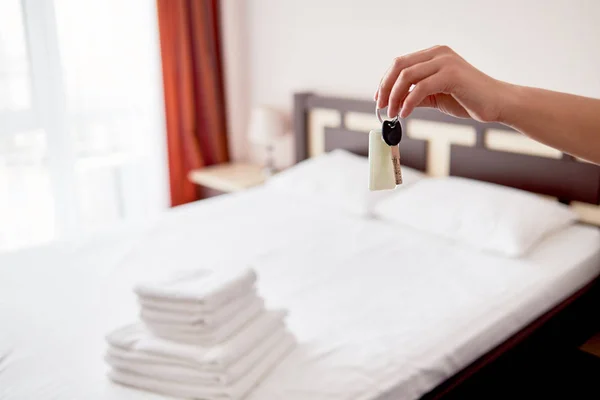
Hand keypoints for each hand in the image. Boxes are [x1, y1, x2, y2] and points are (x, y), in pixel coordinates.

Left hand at [375, 45, 508, 122]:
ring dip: (395, 97)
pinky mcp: (451, 75)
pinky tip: (405, 114)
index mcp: (434, 54)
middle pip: (399, 65)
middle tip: (382, 106)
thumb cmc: (468, 100)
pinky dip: (408, 102)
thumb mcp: (436, 96)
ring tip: (392, 114)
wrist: (497, 104)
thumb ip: (417, 95)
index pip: (400, 63)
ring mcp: (445, 61)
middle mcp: (439, 53)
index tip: (379, 98)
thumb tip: (395, 102)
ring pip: (407, 75)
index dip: (385, 81)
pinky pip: (420, 87)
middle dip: (386, 87)